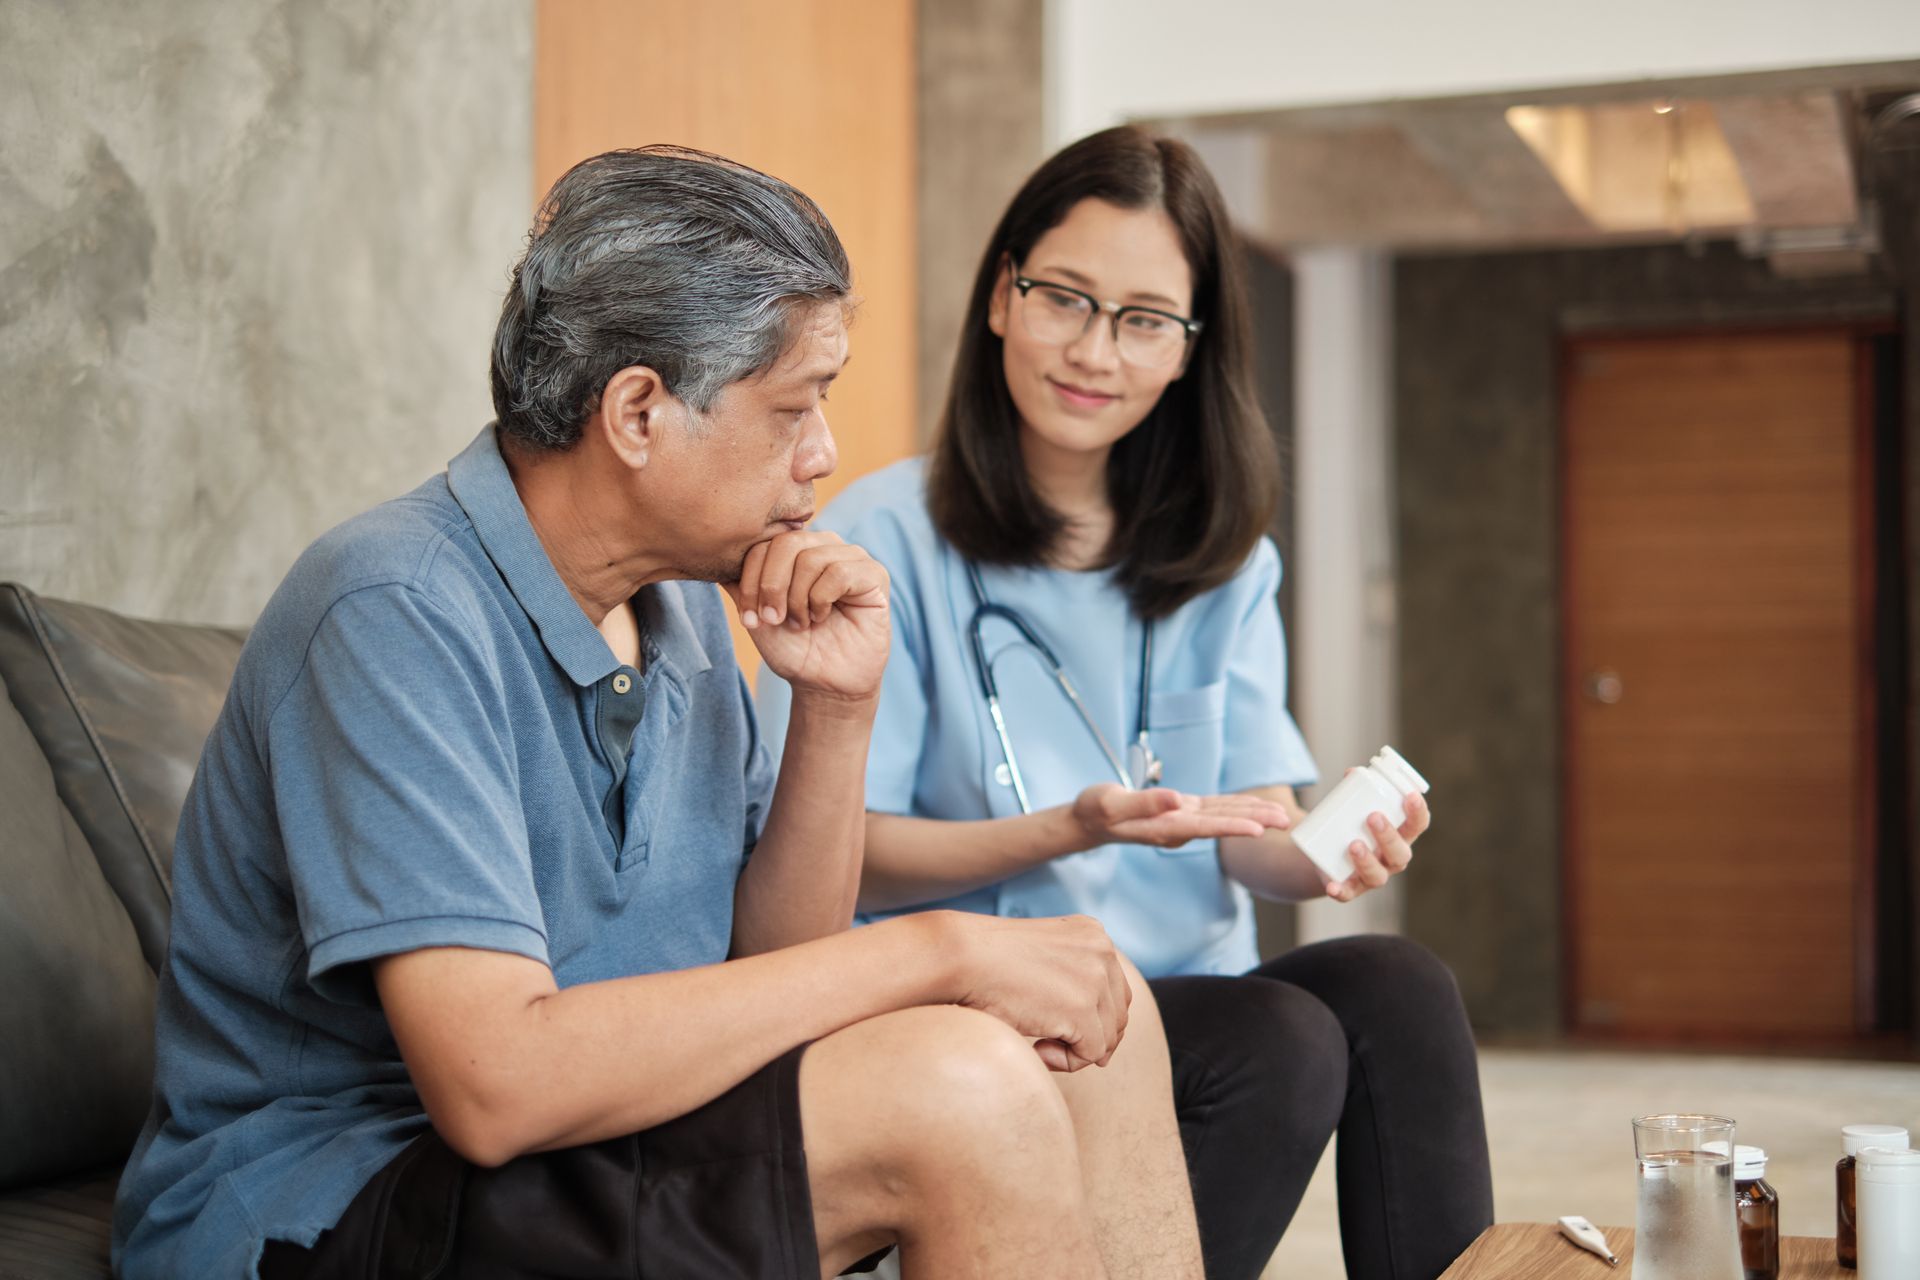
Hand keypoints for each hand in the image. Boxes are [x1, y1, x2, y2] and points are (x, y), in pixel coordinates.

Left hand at [725, 531, 888, 700]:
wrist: (824, 683)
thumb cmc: (794, 648)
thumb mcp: (756, 615)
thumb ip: (740, 586)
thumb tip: (718, 561)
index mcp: (797, 550)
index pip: (765, 543)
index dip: (750, 579)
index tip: (747, 618)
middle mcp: (825, 546)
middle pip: (787, 543)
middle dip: (771, 586)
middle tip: (773, 619)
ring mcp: (852, 557)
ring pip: (811, 558)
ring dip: (797, 599)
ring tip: (801, 622)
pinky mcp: (874, 575)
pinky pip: (839, 572)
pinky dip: (821, 600)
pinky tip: (822, 617)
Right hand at [938, 911, 1130, 1071]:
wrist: (960, 957)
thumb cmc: (988, 964)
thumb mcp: (1044, 960)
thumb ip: (1074, 981)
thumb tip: (1105, 1047)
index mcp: (1094, 934)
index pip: (1116, 991)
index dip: (1092, 1020)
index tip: (1056, 1028)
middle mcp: (1103, 950)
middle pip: (1118, 1016)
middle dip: (1089, 1038)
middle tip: (1049, 1043)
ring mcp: (1096, 978)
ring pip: (1107, 1039)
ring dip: (1074, 1051)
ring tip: (1038, 1043)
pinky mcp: (1083, 1009)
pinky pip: (1091, 1054)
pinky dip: (1065, 1062)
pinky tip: (1036, 1047)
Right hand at [1069, 783, 1289, 850]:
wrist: (1089, 820)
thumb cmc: (1096, 811)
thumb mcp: (1112, 803)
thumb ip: (1144, 803)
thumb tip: (1175, 800)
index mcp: (1165, 827)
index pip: (1205, 827)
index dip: (1233, 827)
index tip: (1260, 829)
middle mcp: (1178, 827)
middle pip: (1222, 823)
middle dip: (1255, 821)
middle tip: (1287, 820)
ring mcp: (1181, 820)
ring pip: (1222, 815)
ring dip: (1252, 814)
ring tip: (1280, 815)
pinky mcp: (1180, 811)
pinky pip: (1213, 809)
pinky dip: (1235, 807)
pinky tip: (1253, 807)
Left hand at [1323, 787, 1429, 902]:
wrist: (1327, 854)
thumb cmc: (1350, 824)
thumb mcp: (1353, 806)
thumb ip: (1353, 789)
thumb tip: (1351, 773)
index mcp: (1400, 835)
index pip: (1417, 825)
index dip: (1418, 812)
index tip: (1410, 796)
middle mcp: (1391, 859)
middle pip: (1400, 853)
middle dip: (1389, 836)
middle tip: (1373, 817)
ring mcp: (1372, 876)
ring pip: (1377, 875)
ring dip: (1367, 861)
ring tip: (1354, 844)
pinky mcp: (1350, 888)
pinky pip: (1349, 894)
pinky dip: (1341, 891)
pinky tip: (1333, 886)